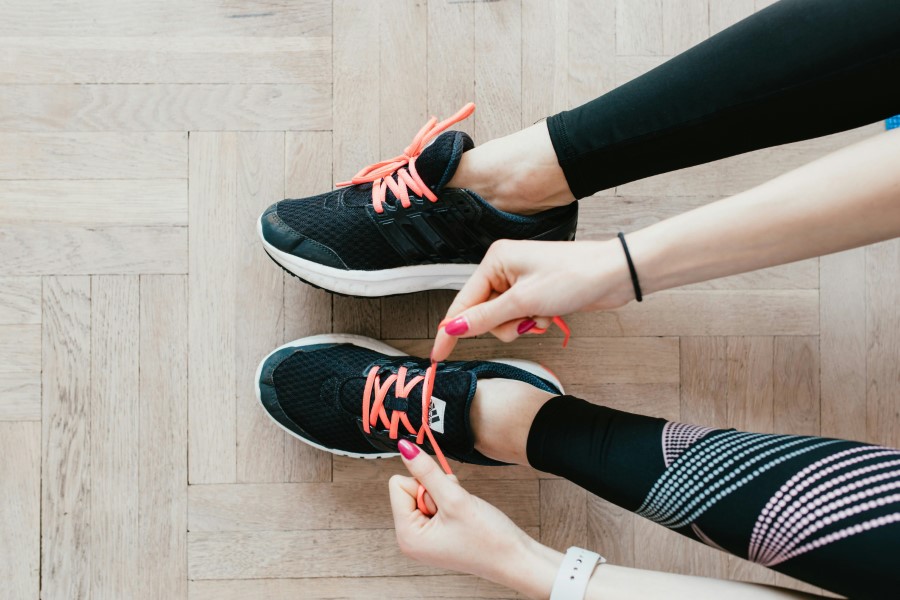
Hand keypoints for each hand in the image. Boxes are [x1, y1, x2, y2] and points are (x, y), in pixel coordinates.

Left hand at [388, 439, 546, 586]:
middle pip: (409, 488)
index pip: (398, 485)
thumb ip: (427, 471)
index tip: (444, 499)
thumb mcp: (454, 498)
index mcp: (407, 535)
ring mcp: (423, 537)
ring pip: (424, 493)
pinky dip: (450, 503)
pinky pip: (435, 503)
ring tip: (461, 514)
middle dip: (435, 491)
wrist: (514, 559)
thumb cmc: (488, 539)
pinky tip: (463, 516)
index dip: (423, 484)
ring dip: (445, 496)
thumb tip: (405, 448)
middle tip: (455, 508)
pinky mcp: (435, 533)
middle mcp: (410, 538)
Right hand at [432, 239, 634, 361]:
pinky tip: (549, 315)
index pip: (462, 303)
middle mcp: (503, 268)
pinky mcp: (534, 291)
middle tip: (524, 321)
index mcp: (494, 261)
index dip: (451, 331)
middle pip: (483, 313)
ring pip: (502, 319)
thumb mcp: (524, 301)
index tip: (439, 355)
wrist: (613, 274)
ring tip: (540, 316)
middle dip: (503, 325)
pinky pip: (520, 317)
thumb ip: (485, 317)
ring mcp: (519, 280)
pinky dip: (532, 322)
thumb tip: (453, 329)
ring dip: (520, 325)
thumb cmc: (574, 276)